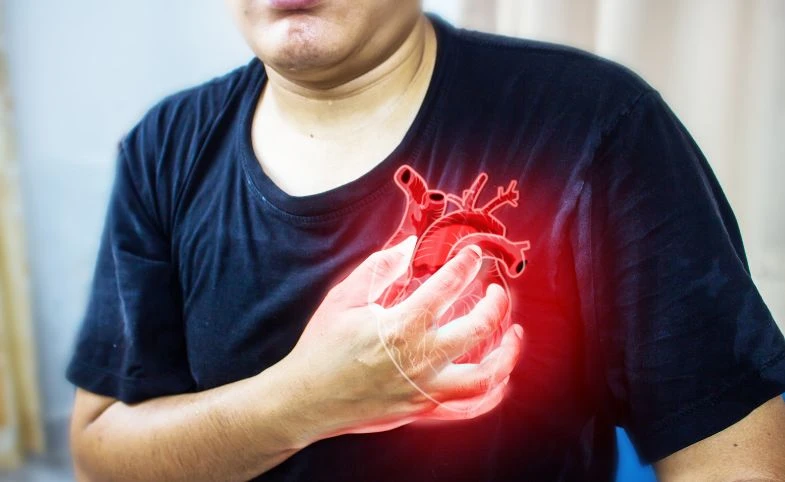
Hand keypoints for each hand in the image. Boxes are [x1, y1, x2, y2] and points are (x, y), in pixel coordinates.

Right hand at [282, 236, 523, 440]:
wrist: (306, 399)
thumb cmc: (323, 346)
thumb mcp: (343, 298)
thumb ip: (379, 268)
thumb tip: (410, 243)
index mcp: (400, 326)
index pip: (447, 287)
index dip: (465, 265)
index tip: (473, 254)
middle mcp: (419, 359)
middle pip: (477, 328)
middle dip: (495, 303)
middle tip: (496, 290)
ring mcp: (424, 389)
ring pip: (485, 376)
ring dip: (507, 353)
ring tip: (513, 333)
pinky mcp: (423, 410)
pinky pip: (469, 406)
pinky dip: (491, 392)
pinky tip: (498, 375)